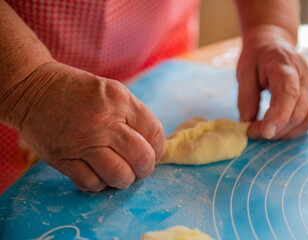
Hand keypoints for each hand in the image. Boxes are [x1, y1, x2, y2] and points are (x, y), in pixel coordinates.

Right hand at [5, 62, 165, 190]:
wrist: (32, 88)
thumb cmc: (77, 91)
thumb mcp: (111, 91)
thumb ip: (133, 115)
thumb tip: (152, 146)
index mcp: (120, 100)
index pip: (154, 132)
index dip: (158, 149)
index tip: (153, 155)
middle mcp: (104, 121)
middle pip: (141, 157)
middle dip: (145, 169)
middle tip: (138, 168)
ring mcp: (83, 141)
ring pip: (119, 175)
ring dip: (124, 180)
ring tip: (119, 173)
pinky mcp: (63, 158)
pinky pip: (92, 183)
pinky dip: (99, 184)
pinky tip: (98, 173)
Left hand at [237, 25, 307, 139]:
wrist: (273, 42)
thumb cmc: (257, 57)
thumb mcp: (244, 72)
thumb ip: (246, 97)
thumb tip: (246, 124)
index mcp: (285, 65)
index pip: (288, 93)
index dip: (279, 116)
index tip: (265, 133)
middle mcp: (305, 77)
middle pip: (298, 112)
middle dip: (276, 129)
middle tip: (252, 132)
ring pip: (307, 120)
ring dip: (285, 133)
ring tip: (264, 132)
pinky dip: (294, 130)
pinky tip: (278, 130)